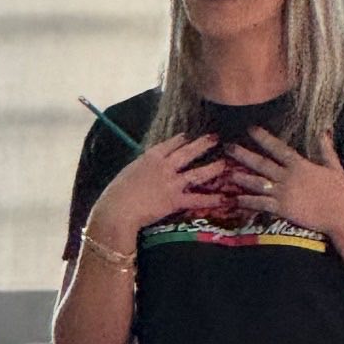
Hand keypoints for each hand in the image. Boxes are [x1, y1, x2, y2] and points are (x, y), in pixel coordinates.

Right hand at [88, 134, 229, 242]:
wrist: (118, 207)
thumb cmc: (117, 191)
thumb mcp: (130, 171)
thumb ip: (143, 167)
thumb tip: (146, 167)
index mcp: (150, 157)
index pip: (170, 143)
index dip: (182, 139)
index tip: (189, 136)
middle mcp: (164, 166)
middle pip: (187, 152)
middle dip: (202, 144)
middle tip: (215, 138)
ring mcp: (171, 182)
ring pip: (197, 172)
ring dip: (213, 168)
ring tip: (226, 163)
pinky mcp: (175, 200)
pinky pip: (198, 199)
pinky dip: (213, 199)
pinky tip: (226, 199)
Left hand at [225, 127, 343, 236]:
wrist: (341, 214)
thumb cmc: (340, 192)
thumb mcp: (334, 167)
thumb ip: (326, 149)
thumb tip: (324, 131)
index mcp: (300, 165)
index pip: (278, 147)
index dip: (263, 138)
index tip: (250, 129)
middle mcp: (288, 176)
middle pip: (262, 163)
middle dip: (244, 154)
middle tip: (229, 147)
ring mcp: (284, 192)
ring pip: (258, 183)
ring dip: (243, 178)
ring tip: (229, 173)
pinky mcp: (283, 208)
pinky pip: (261, 203)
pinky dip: (249, 201)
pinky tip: (238, 200)